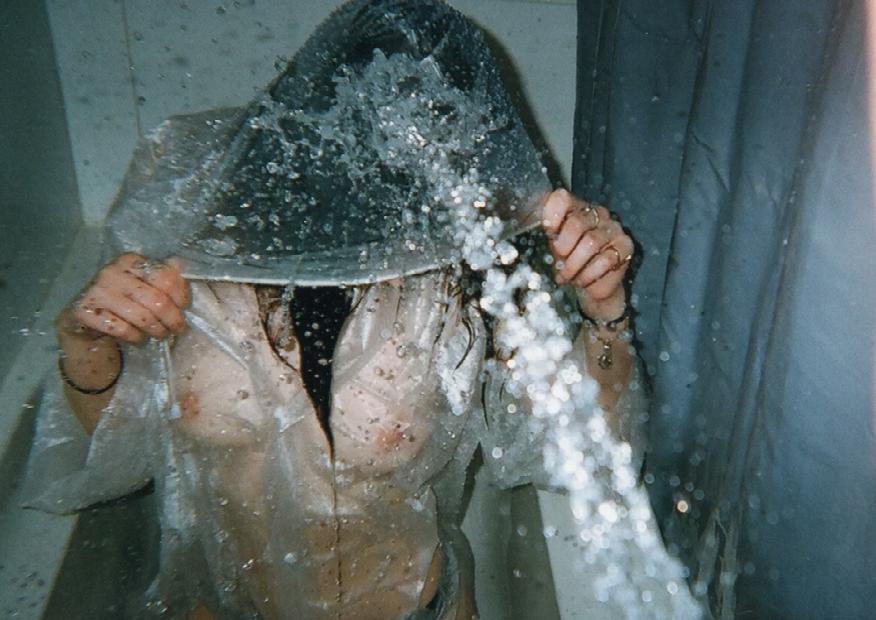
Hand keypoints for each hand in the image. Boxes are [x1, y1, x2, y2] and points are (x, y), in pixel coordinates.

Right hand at [56, 253, 189, 345]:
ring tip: (160, 334)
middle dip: (173, 319)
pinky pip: (122, 329)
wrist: (86, 318)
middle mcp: (111, 272)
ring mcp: (96, 291)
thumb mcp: (142, 283)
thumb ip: (162, 274)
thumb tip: (180, 265)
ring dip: (157, 331)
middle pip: (157, 300)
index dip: (181, 295)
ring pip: (142, 317)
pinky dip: (136, 338)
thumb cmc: (122, 300)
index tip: (184, 307)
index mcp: (129, 260)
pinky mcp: (84, 312)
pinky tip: (138, 338)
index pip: (166, 276)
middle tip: (177, 328)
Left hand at [542, 189, 632, 320]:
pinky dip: (588, 274)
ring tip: (568, 276)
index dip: (552, 215)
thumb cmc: (571, 263)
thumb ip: (547, 235)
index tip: (548, 233)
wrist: (592, 288)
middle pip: (576, 222)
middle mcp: (598, 214)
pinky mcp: (625, 246)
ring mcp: (614, 228)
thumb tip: (526, 227)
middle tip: (559, 260)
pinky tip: (582, 280)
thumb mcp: (553, 247)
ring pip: (590, 243)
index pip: (562, 198)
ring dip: (574, 265)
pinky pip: (606, 259)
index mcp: (576, 208)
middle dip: (563, 247)